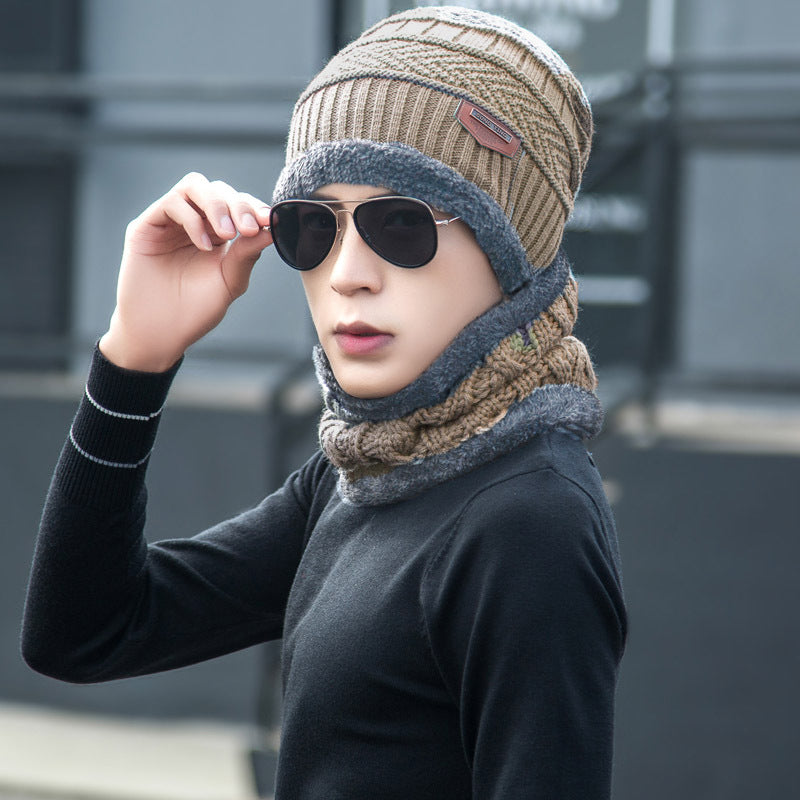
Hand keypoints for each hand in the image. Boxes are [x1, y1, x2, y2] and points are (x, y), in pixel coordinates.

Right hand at [99, 172, 272, 371]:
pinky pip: (172, 203)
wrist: (161, 333)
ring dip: (216, 205)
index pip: (238, 204)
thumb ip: (248, 252)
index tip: (270, 220)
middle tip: (248, 228)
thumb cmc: (195, 310)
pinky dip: (192, 219)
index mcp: (217, 234)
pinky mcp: (146, 225)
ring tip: (226, 234)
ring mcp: (170, 222)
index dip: (254, 207)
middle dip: (238, 205)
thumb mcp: (231, 280)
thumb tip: (273, 227)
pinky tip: (203, 245)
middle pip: (219, 190)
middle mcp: (195, 222)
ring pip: (195, 186)